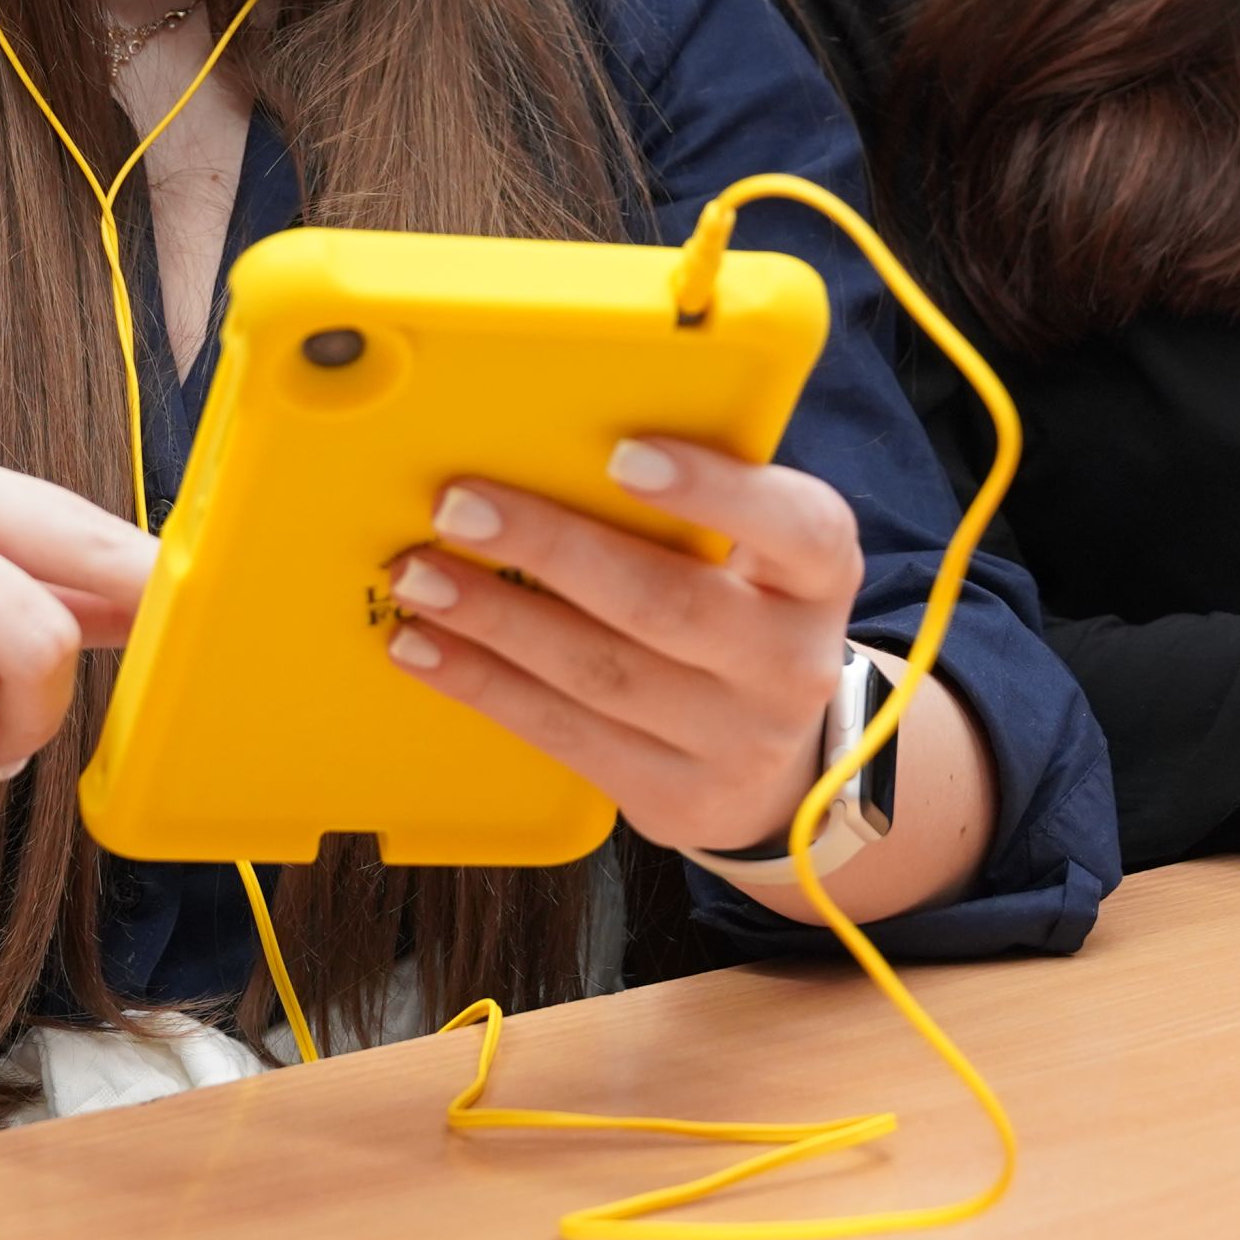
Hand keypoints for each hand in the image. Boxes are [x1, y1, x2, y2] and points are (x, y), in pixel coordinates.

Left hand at [382, 437, 857, 857]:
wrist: (783, 764)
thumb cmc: (743, 614)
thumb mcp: (756, 555)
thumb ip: (692, 507)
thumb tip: (548, 441)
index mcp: (819, 574)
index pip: (792, 526)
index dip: (710, 491)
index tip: (621, 454)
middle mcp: (791, 662)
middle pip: (666, 605)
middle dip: (552, 552)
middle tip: (459, 508)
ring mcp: (737, 742)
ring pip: (600, 675)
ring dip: (496, 621)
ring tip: (420, 577)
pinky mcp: (673, 798)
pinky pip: (563, 735)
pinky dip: (484, 686)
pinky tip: (426, 649)